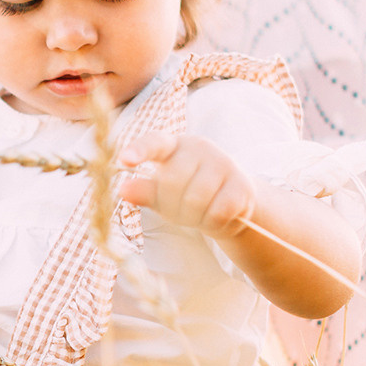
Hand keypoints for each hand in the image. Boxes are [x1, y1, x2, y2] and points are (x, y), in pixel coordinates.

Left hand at [118, 132, 257, 238]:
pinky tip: (214, 216)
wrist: (228, 206)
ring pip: (197, 199)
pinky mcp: (242, 184)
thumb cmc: (185, 195)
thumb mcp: (160, 193)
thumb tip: (123, 189)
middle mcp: (200, 147)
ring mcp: (224, 163)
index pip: (154, 143)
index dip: (140, 151)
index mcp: (173, 146)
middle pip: (173, 181)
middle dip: (171, 205)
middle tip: (178, 210)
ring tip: (197, 213)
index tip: (124, 159)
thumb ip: (144, 191)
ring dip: (192, 216)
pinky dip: (212, 222)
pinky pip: (219, 211)